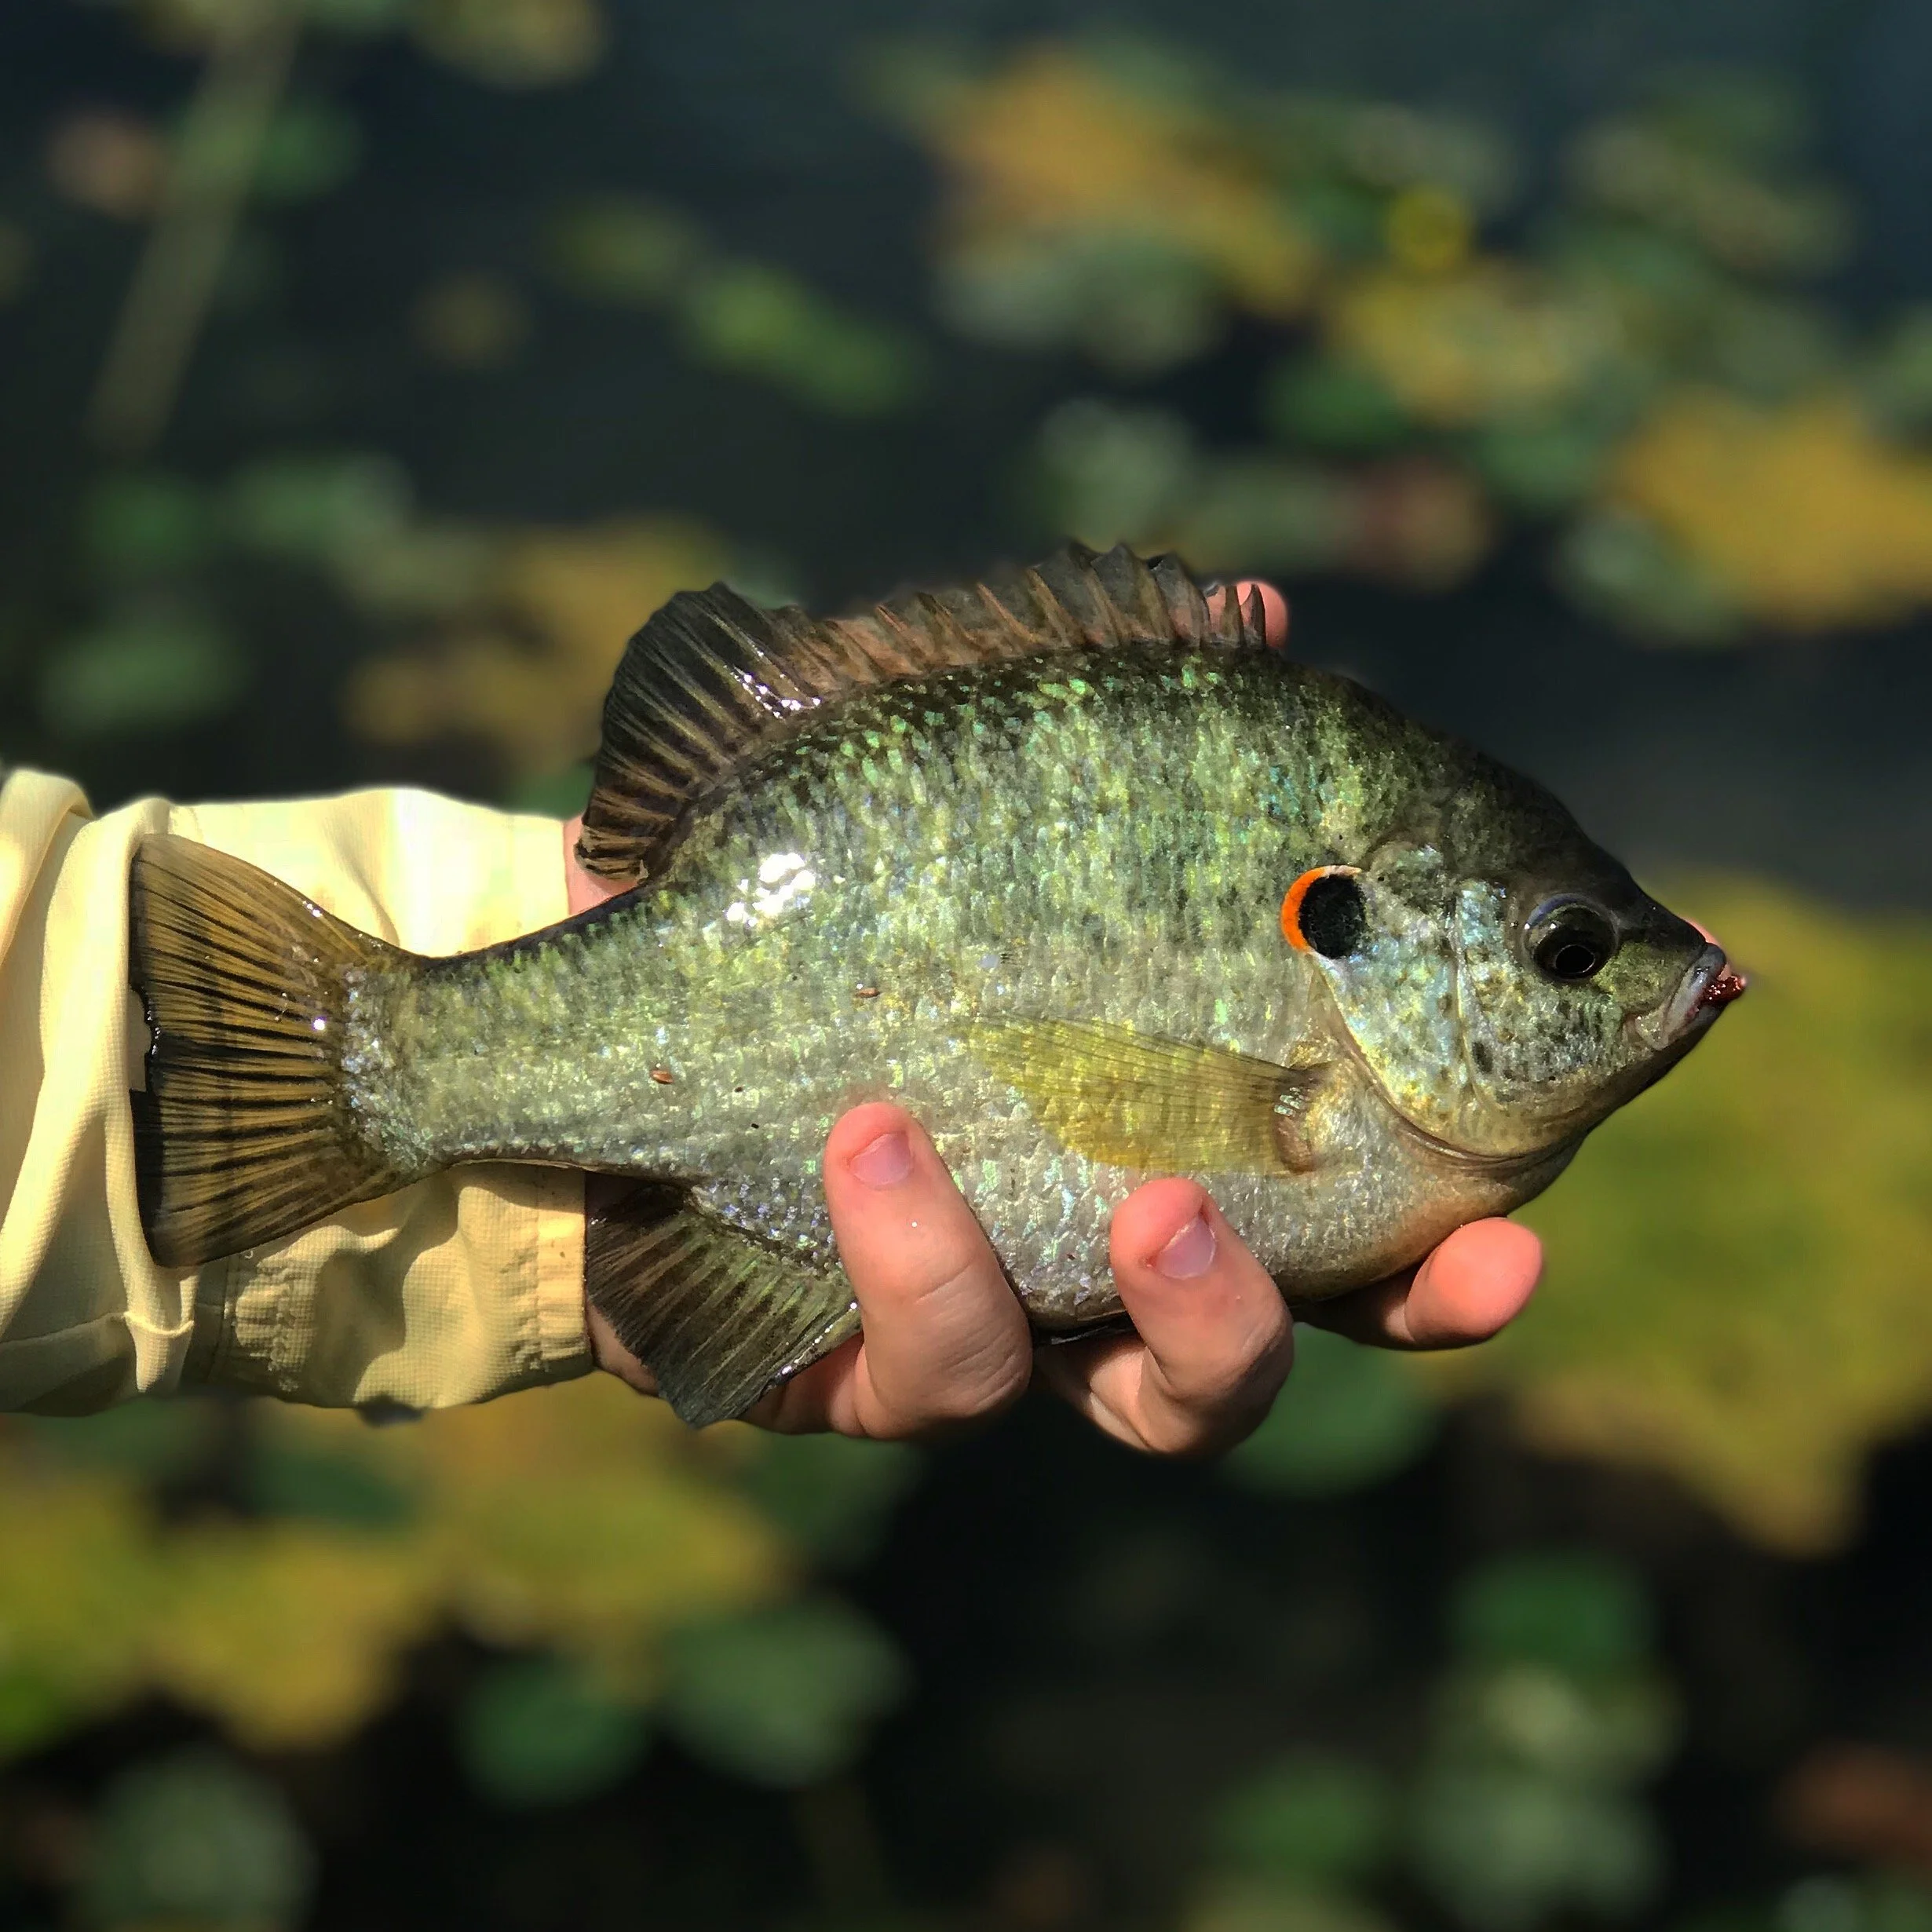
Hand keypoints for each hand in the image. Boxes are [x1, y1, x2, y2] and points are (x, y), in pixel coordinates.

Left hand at [566, 577, 1541, 1448]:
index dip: (1467, 1233)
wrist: (600, 965)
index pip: (1368, 1199)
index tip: (1540, 1210)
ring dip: (1191, 1304)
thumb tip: (1262, 619)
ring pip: (1145, 1397)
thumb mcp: (940, 752)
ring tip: (1159, 1193)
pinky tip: (873, 1129)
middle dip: (1405, 1310)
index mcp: (1174, 1118)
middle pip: (1318, 1324)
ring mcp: (996, 1315)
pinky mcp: (854, 1361)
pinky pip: (924, 1360)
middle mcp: (1106, 1240)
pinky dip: (920, 1249)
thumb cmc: (802, 854)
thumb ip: (1104, 704)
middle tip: (1480, 1259)